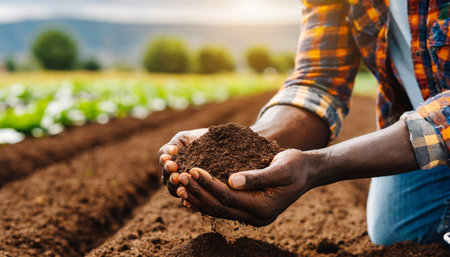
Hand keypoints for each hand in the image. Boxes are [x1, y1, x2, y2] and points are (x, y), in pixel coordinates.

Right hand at [159, 128, 207, 195]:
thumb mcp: (185, 139)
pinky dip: (189, 199)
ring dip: (178, 188)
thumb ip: (175, 144)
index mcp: (171, 165)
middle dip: (170, 177)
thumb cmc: (199, 140)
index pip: (165, 167)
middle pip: (168, 181)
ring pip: (178, 191)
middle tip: (175, 174)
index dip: (164, 164)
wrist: (217, 144)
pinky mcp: (199, 193)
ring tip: (183, 182)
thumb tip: (169, 151)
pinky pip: (192, 199)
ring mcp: (187, 186)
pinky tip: (191, 195)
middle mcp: (176, 177)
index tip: (168, 160)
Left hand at [175, 149, 314, 225]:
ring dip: (198, 198)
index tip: (192, 169)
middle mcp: (256, 217)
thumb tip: (231, 180)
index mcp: (263, 207)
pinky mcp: (248, 210)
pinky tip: (191, 197)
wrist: (307, 171)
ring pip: (218, 210)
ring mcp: (252, 216)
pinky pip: (223, 209)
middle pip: (219, 207)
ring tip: (179, 186)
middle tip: (179, 176)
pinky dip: (206, 203)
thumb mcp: (281, 167)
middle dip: (198, 192)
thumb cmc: (296, 165)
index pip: (227, 197)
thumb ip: (257, 176)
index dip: (208, 184)